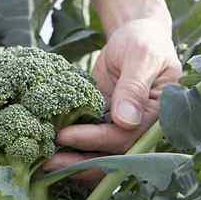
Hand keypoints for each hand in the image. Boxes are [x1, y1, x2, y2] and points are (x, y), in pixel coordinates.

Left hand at [45, 17, 181, 182]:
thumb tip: (125, 120)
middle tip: (46, 160)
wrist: (135, 37)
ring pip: (99, 156)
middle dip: (79, 162)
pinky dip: (71, 149)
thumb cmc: (143, 43)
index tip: (64, 136)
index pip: (123, 138)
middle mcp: (140, 131)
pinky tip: (48, 147)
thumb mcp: (141, 56)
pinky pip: (89, 143)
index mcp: (157, 118)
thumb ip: (134, 87)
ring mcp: (121, 130)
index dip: (94, 140)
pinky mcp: (104, 125)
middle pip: (110, 157)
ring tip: (43, 160)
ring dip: (72, 162)